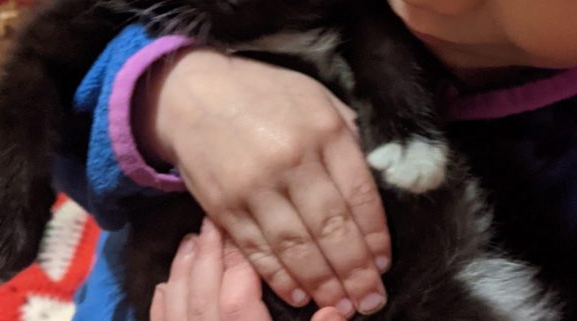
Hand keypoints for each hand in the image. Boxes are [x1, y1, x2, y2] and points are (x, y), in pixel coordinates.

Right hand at [135, 49, 389, 315]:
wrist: (192, 94)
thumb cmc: (264, 94)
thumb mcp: (317, 98)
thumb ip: (348, 136)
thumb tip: (381, 179)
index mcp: (323, 131)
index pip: (360, 195)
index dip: (375, 236)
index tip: (383, 264)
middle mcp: (291, 160)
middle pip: (331, 228)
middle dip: (355, 271)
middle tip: (370, 300)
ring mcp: (254, 187)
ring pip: (296, 246)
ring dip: (322, 283)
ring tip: (341, 305)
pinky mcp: (224, 207)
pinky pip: (257, 250)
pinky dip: (279, 278)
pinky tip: (299, 295)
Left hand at [150, 219, 347, 320]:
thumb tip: (338, 308)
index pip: (240, 296)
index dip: (242, 262)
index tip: (242, 229)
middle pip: (205, 295)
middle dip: (210, 257)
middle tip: (213, 223)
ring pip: (181, 307)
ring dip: (186, 271)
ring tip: (192, 241)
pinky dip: (164, 306)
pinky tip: (165, 286)